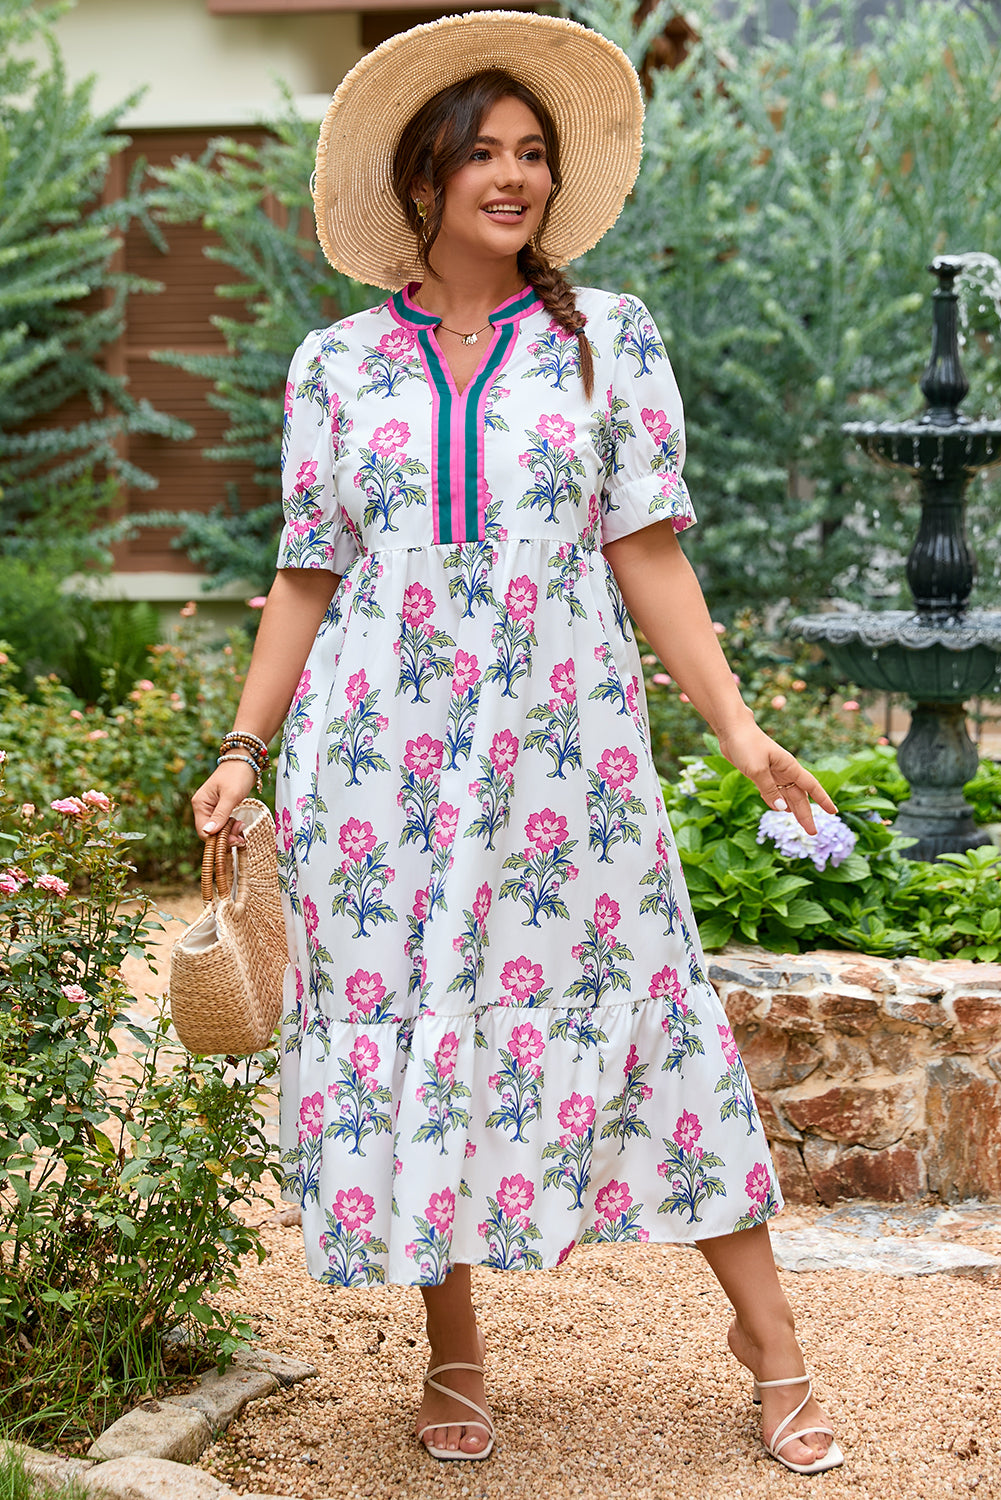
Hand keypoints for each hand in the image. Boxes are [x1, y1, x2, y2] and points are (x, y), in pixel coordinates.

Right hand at [190, 761, 257, 845]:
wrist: (245, 761)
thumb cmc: (237, 775)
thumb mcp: (230, 796)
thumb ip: (220, 815)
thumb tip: (208, 832)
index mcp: (200, 804)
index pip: (203, 831)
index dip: (218, 840)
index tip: (235, 840)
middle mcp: (202, 807)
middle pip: (210, 832)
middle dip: (226, 837)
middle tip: (241, 837)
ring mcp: (210, 808)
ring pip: (217, 829)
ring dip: (229, 833)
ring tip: (242, 828)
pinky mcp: (219, 808)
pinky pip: (222, 824)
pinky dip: (230, 828)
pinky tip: (240, 826)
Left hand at [717, 722, 836, 834]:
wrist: (732, 729)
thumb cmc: (746, 744)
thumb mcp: (757, 770)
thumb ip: (769, 790)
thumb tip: (782, 810)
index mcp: (789, 767)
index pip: (812, 786)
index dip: (823, 800)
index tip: (834, 812)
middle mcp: (784, 771)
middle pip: (799, 796)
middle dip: (806, 814)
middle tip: (812, 833)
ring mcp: (773, 772)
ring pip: (786, 795)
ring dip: (793, 810)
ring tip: (801, 824)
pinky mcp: (761, 773)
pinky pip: (773, 791)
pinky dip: (777, 801)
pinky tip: (780, 809)